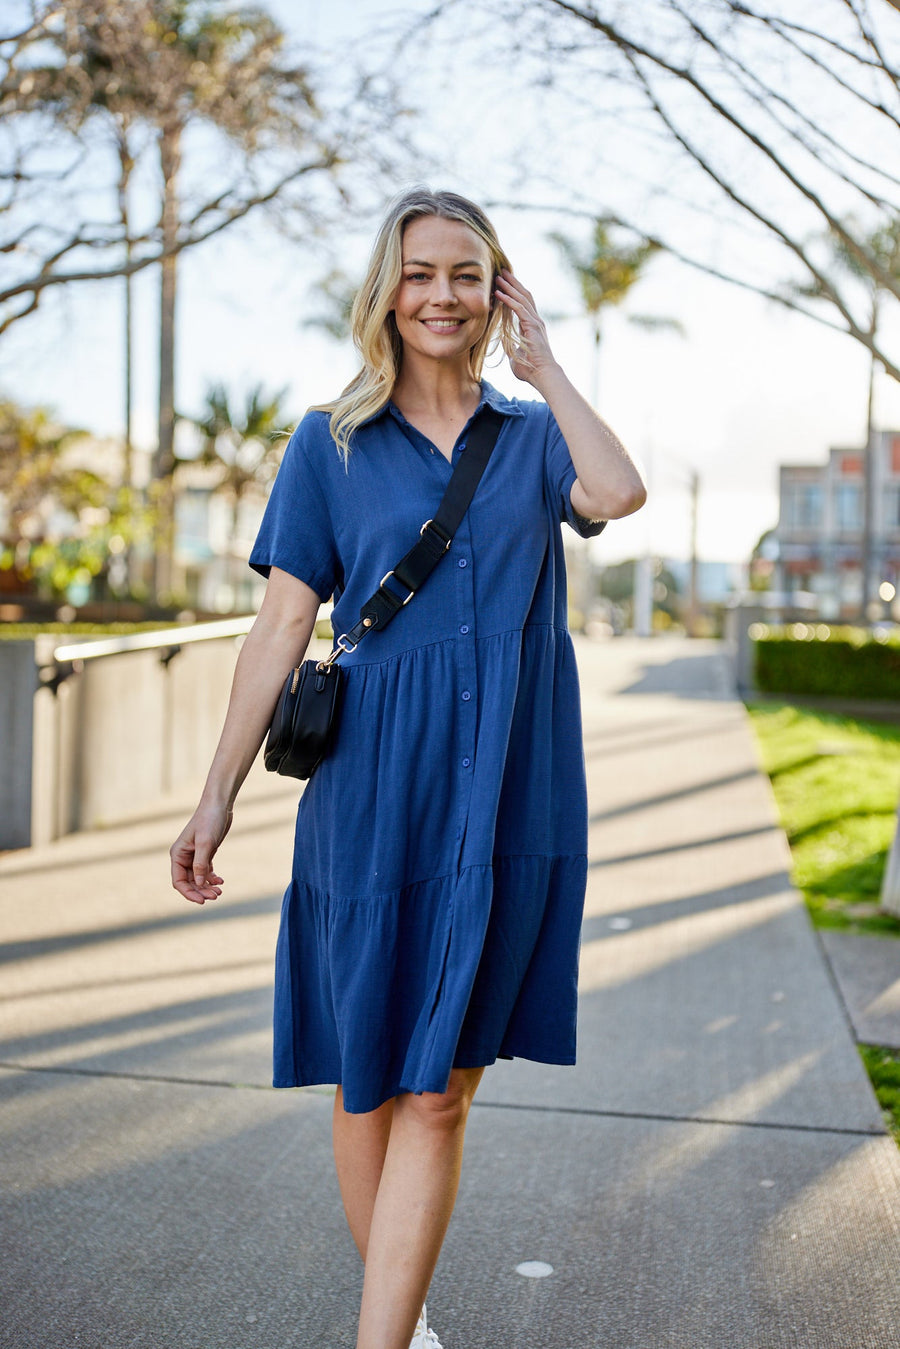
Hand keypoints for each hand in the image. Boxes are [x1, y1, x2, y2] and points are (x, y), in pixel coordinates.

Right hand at [170, 803, 231, 905]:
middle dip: (201, 891)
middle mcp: (183, 857)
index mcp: (178, 854)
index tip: (202, 901)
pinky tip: (220, 881)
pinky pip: (205, 872)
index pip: (178, 881)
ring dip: (207, 887)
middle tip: (216, 896)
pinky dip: (212, 878)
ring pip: (198, 878)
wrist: (219, 805)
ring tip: (220, 891)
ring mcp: (194, 855)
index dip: (189, 893)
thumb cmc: (210, 820)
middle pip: (189, 882)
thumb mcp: (206, 842)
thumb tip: (198, 883)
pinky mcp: (205, 853)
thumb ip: (201, 863)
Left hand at [494, 269, 559, 386]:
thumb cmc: (531, 370)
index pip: (523, 303)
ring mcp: (535, 322)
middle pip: (524, 295)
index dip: (513, 292)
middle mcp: (535, 320)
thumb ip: (510, 346)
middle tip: (502, 272)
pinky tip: (500, 294)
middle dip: (513, 283)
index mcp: (532, 326)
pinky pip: (519, 309)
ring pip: (522, 298)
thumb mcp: (515, 355)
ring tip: (499, 277)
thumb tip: (504, 344)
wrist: (543, 375)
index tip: (503, 283)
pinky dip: (509, 300)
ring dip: (510, 287)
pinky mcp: (533, 326)